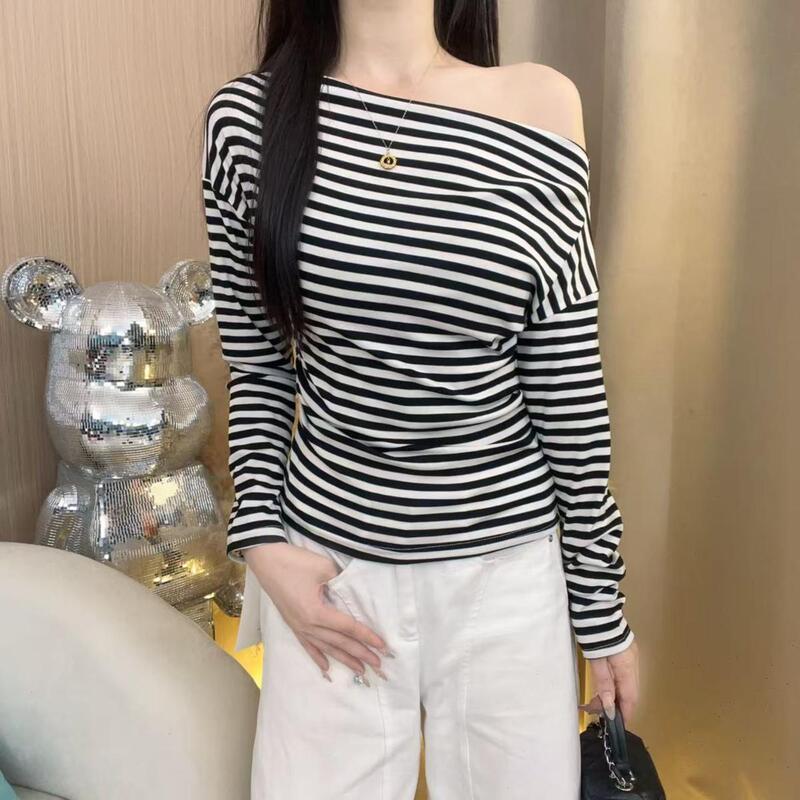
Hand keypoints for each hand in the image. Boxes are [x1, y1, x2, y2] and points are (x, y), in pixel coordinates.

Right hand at [244, 542, 389, 682]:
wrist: (266, 559)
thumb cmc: (295, 562)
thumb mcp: (324, 568)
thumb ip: (342, 581)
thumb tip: (355, 591)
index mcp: (317, 612)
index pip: (348, 628)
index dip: (367, 637)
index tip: (383, 647)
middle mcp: (308, 625)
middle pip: (340, 642)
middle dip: (360, 654)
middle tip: (378, 665)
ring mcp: (299, 627)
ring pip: (326, 648)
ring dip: (344, 659)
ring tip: (360, 670)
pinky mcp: (292, 624)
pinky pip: (308, 646)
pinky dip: (318, 658)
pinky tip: (326, 669)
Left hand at [581, 639, 639, 723]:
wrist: (594, 607)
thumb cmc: (593, 633)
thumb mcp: (595, 659)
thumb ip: (604, 682)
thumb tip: (610, 707)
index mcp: (628, 667)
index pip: (630, 697)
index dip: (624, 713)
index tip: (617, 727)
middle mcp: (633, 663)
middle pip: (629, 692)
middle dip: (615, 705)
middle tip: (595, 711)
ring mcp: (630, 656)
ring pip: (625, 683)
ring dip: (613, 694)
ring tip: (594, 701)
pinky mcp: (624, 651)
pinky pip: (622, 674)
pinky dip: (614, 683)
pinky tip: (603, 686)